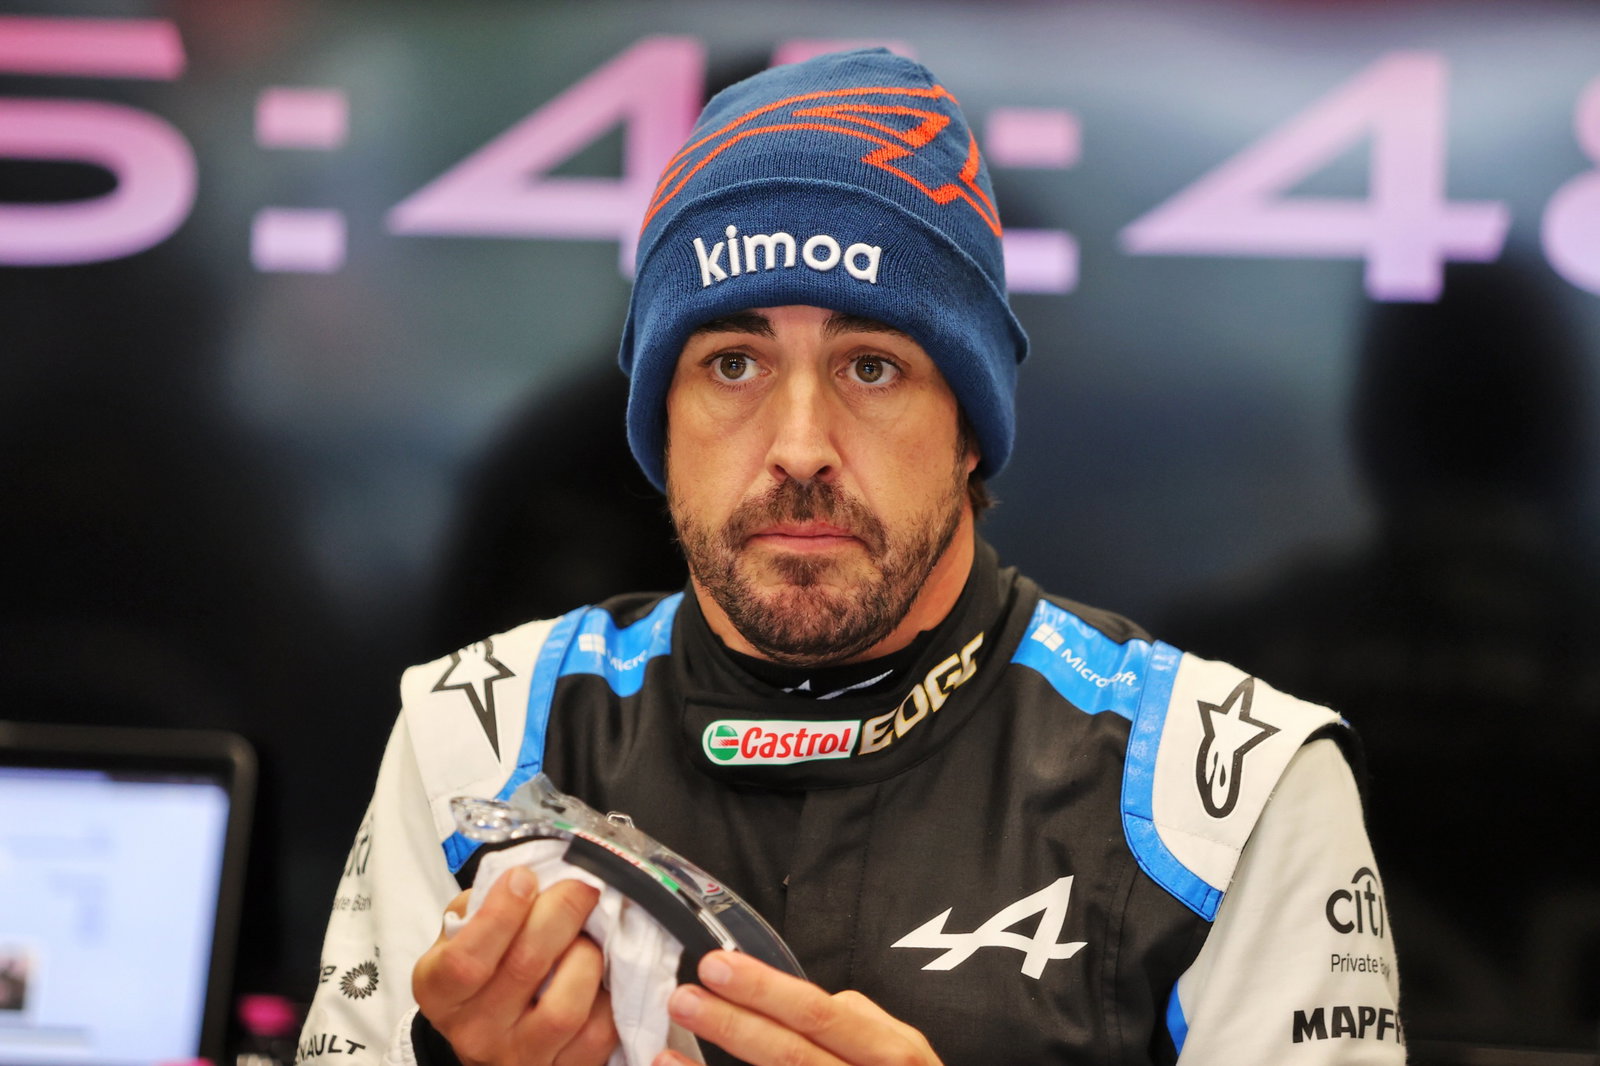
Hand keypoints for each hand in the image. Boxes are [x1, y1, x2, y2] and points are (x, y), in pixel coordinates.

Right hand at [412, 866, 618, 1065]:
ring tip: (588, 938)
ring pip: (565, 1008)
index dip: (501, 913)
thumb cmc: (479, 968)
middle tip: (580, 887)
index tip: (525, 878)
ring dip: (586, 957)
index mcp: (440, 991)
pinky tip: (603, 974)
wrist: (487, 1032)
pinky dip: (609, 995)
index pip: (467, 959)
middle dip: (561, 914)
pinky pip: (598, 1034)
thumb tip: (530, 876)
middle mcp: (474, 1032)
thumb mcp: (460, 933)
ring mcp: (518, 1058)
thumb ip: (484, 903)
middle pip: (524, 969)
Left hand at [655, 950, 942, 1065]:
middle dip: (733, 1024)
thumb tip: (799, 996)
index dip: (766, 990)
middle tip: (683, 997)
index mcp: (891, 1055)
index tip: (718, 965)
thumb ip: (860, 1023)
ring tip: (665, 1050)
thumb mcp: (906, 1055)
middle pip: (791, 1055)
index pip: (820, 1015)